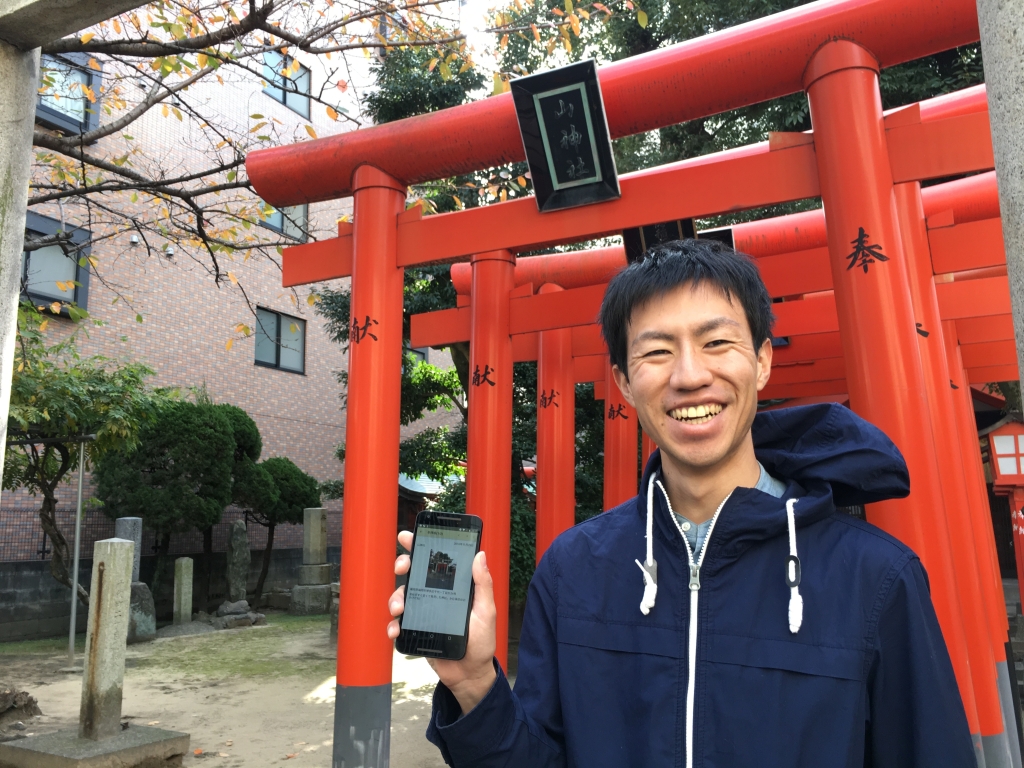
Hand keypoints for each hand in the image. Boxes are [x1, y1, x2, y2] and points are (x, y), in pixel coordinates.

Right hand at [388, 530, 497, 713]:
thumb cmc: (482, 641)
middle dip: (403, 566)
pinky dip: (393, 625)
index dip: (421, 547)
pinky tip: (396, 629)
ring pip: (402, 597)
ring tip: (400, 609)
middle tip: (402, 568)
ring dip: (396, 598)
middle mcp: (436, 596)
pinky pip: (399, 624)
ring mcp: (424, 613)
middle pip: (414, 574)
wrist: (469, 673)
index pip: (437, 562)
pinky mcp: (416, 631)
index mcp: (453, 587)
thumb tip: (480, 555)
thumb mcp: (486, 611)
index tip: (408, 537)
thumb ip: (483, 585)